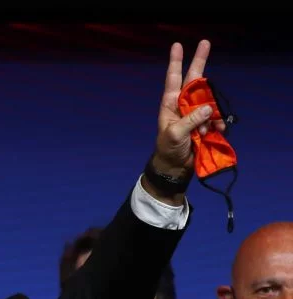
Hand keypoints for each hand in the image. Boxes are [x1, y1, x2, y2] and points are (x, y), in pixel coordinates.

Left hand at [146, 40, 223, 203]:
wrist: (175, 167)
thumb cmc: (168, 148)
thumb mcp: (176, 134)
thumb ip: (191, 120)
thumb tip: (209, 107)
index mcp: (171, 104)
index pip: (174, 79)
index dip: (176, 62)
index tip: (177, 45)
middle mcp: (184, 104)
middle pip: (195, 80)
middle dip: (200, 62)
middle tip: (205, 42)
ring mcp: (196, 113)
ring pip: (210, 101)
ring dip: (212, 112)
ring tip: (206, 129)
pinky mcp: (205, 123)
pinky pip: (217, 117)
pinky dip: (219, 123)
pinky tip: (215, 132)